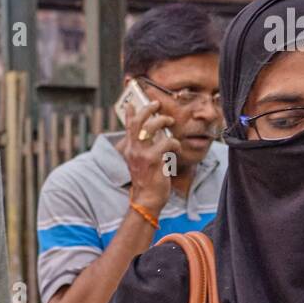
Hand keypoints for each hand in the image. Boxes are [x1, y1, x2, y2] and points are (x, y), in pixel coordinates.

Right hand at [119, 100, 175, 215]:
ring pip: (151, 127)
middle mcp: (133, 149)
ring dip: (163, 121)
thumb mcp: (141, 162)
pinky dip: (174, 142)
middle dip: (148, 109)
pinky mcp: (153, 160)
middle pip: (138, 122)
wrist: (146, 199)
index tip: (132, 103)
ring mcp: (142, 154)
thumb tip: (157, 134)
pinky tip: (176, 147)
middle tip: (156, 104)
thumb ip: (145, 148)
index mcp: (129, 149)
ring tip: (170, 121)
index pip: (128, 127)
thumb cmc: (147, 181)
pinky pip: (166, 142)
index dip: (130, 113)